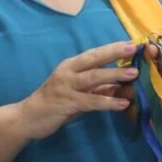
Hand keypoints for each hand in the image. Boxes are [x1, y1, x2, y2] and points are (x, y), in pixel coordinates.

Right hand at [19, 41, 138, 139]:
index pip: (94, 53)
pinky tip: (122, 103)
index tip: (131, 43)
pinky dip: (108, 102)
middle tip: (133, 49)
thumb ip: (97, 88)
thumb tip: (121, 85)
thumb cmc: (55, 103)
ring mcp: (66, 87)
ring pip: (93, 77)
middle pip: (94, 59)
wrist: (27, 118)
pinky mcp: (66, 103)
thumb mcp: (78, 92)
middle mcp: (68, 72)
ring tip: (134, 74)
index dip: (112, 48)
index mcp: (71, 66)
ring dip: (114, 74)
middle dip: (114, 52)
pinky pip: (91, 101)